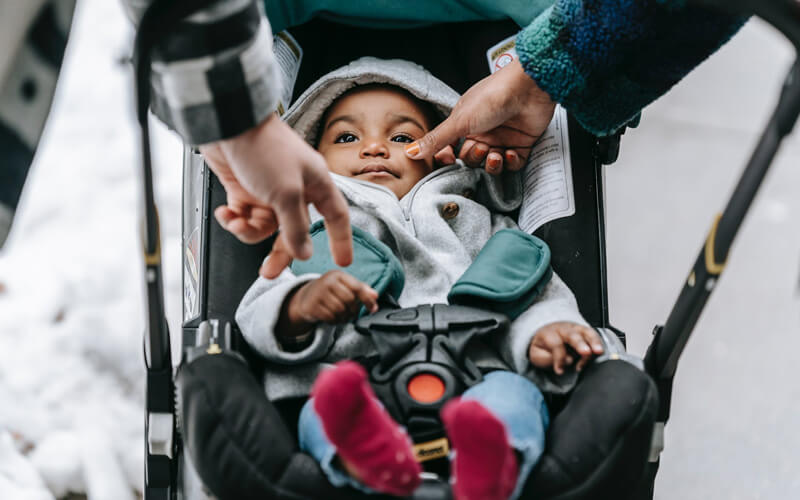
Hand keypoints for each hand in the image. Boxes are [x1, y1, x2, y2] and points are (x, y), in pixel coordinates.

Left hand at [199, 114, 351, 273]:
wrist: (228, 124)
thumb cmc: (265, 148)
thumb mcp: (286, 192)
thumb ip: (296, 227)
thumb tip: (304, 252)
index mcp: (315, 184)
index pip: (336, 217)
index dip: (341, 240)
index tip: (342, 261)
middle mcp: (295, 189)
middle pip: (294, 231)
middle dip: (279, 251)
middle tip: (269, 271)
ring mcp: (269, 190)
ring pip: (265, 227)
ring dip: (248, 231)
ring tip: (237, 223)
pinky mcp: (245, 188)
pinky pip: (244, 216)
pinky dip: (234, 219)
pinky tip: (227, 213)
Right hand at [284, 271, 378, 333]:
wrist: (307, 297)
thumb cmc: (331, 291)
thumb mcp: (345, 286)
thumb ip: (362, 290)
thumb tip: (375, 296)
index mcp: (338, 275)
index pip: (357, 287)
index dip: (368, 300)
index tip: (373, 309)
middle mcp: (327, 281)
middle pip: (349, 300)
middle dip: (354, 310)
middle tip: (352, 313)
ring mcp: (317, 293)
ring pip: (340, 310)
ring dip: (345, 317)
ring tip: (344, 316)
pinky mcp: (311, 306)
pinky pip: (330, 317)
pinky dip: (335, 321)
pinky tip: (335, 318)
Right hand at [405, 58, 555, 173]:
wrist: (529, 87)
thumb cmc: (493, 96)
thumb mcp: (459, 121)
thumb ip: (436, 140)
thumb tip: (410, 151)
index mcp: (465, 123)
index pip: (451, 148)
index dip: (449, 158)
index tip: (449, 161)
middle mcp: (482, 131)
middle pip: (471, 159)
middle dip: (475, 158)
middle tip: (480, 148)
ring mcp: (502, 137)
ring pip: (491, 164)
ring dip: (492, 164)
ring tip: (496, 154)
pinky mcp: (522, 143)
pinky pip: (513, 164)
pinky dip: (510, 163)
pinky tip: (509, 153)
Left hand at [528, 322, 604, 374]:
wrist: (546, 333)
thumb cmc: (543, 347)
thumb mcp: (536, 355)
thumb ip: (548, 359)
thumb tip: (568, 361)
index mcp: (548, 334)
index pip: (555, 344)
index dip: (559, 358)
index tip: (560, 370)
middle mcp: (563, 329)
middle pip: (572, 335)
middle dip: (579, 344)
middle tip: (586, 353)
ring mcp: (575, 329)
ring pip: (586, 332)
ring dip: (593, 341)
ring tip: (599, 351)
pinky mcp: (585, 332)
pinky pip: (593, 335)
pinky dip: (598, 343)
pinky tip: (598, 354)